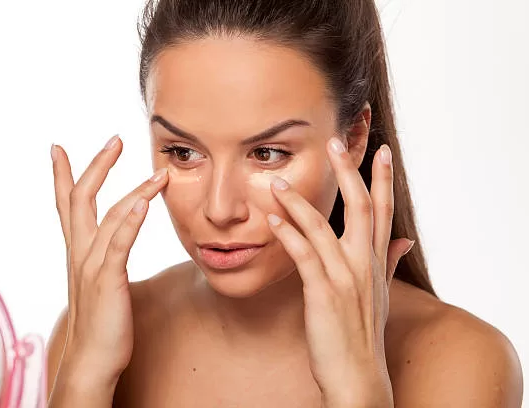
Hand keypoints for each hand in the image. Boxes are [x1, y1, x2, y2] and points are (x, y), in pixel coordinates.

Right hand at [51, 135, 168, 386]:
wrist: (92, 359)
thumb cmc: (101, 322)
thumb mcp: (100, 282)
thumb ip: (104, 259)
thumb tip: (113, 247)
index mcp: (78, 251)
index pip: (67, 205)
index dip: (61, 175)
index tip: (57, 148)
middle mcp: (80, 253)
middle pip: (81, 198)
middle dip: (97, 166)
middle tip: (115, 139)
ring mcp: (92, 266)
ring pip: (111, 216)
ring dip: (135, 190)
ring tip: (160, 173)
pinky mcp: (107, 280)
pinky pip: (118, 244)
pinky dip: (131, 221)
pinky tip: (144, 203)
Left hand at [267, 137, 413, 406]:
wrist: (358, 376)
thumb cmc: (364, 333)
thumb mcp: (382, 294)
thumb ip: (389, 262)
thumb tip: (406, 240)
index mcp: (377, 261)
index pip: (384, 210)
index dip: (383, 178)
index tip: (382, 149)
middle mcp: (365, 264)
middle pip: (361, 207)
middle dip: (348, 172)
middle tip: (335, 142)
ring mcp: (345, 278)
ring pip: (324, 228)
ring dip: (300, 202)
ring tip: (279, 182)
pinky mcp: (324, 293)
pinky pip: (304, 256)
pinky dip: (288, 234)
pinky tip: (273, 220)